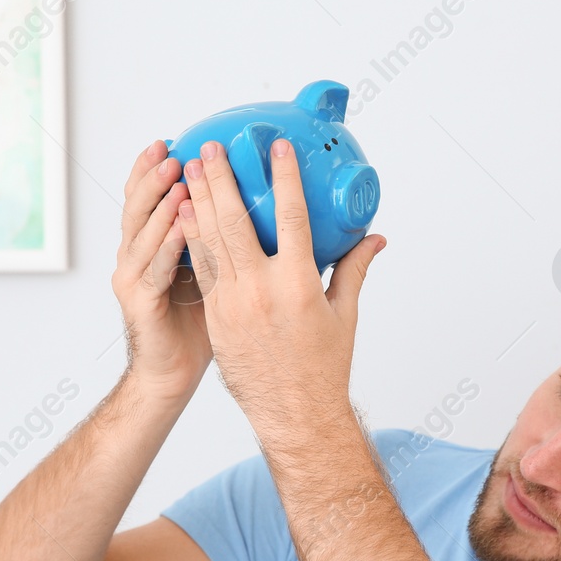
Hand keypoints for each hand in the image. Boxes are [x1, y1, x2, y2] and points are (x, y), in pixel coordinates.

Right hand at [110, 140, 212, 400]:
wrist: (173, 372)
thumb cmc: (199, 325)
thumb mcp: (214, 272)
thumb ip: (225, 240)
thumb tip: (263, 211)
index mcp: (154, 245)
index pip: (150, 198)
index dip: (156, 170)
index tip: (175, 141)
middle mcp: (137, 255)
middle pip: (139, 206)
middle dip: (154, 177)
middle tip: (173, 152)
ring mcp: (133, 277)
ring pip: (142, 232)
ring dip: (159, 204)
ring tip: (177, 180)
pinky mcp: (139, 302)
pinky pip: (154, 269)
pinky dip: (166, 246)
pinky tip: (179, 228)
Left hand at [176, 137, 385, 437]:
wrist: (293, 413)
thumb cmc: (323, 367)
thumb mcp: (344, 315)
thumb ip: (354, 269)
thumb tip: (374, 238)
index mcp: (299, 284)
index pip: (291, 217)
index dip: (284, 178)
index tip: (276, 147)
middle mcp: (262, 290)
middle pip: (236, 222)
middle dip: (221, 180)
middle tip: (211, 149)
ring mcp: (233, 304)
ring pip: (210, 242)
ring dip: (198, 202)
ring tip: (189, 171)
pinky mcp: (216, 317)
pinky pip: (202, 269)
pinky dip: (192, 238)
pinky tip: (186, 215)